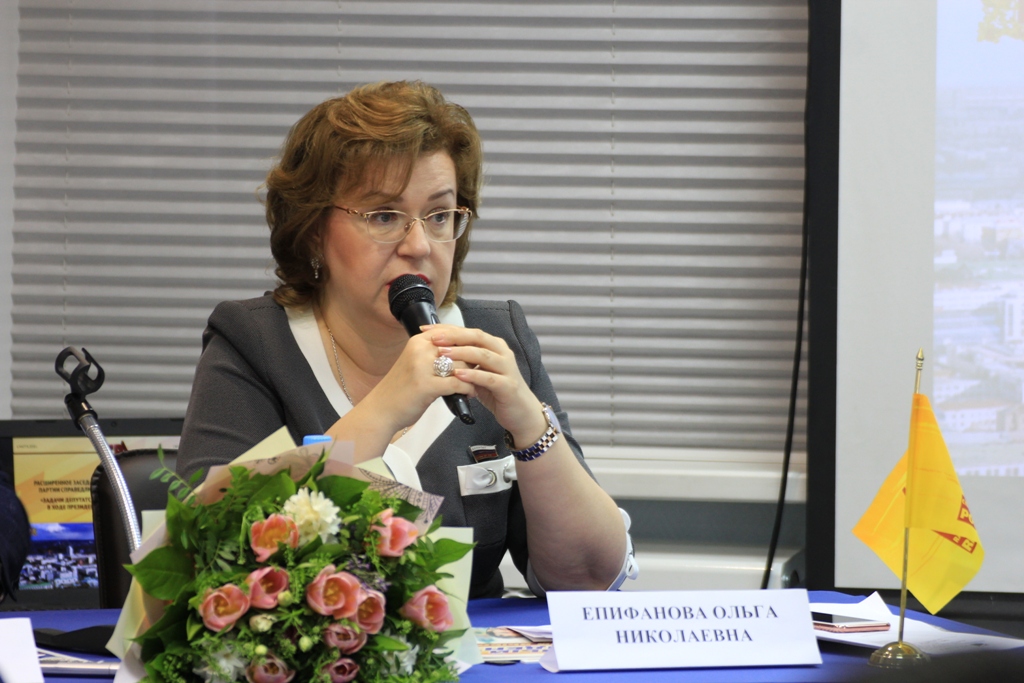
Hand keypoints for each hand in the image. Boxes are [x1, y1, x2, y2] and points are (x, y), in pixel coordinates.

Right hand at [359, 330, 476, 434]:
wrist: (381, 409)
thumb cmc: (402, 388)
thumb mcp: (416, 362)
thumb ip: (435, 353)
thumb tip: (465, 350)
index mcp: (418, 341)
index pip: (452, 333)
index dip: (468, 343)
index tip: (477, 354)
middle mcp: (420, 350)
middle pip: (460, 349)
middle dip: (473, 362)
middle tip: (480, 372)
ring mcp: (422, 367)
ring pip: (461, 366)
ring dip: (473, 376)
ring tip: (476, 384)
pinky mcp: (426, 386)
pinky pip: (457, 384)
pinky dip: (468, 389)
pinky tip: (470, 394)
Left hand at [422, 324, 547, 445]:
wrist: (522, 412)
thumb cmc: (497, 391)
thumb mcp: (480, 372)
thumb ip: (465, 362)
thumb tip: (439, 352)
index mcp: (495, 346)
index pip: (469, 331)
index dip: (448, 329)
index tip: (427, 330)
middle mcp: (502, 353)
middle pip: (477, 337)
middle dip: (453, 336)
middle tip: (433, 338)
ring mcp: (507, 369)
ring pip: (483, 355)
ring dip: (461, 353)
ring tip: (442, 353)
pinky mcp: (508, 386)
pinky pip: (489, 378)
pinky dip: (473, 376)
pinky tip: (458, 375)